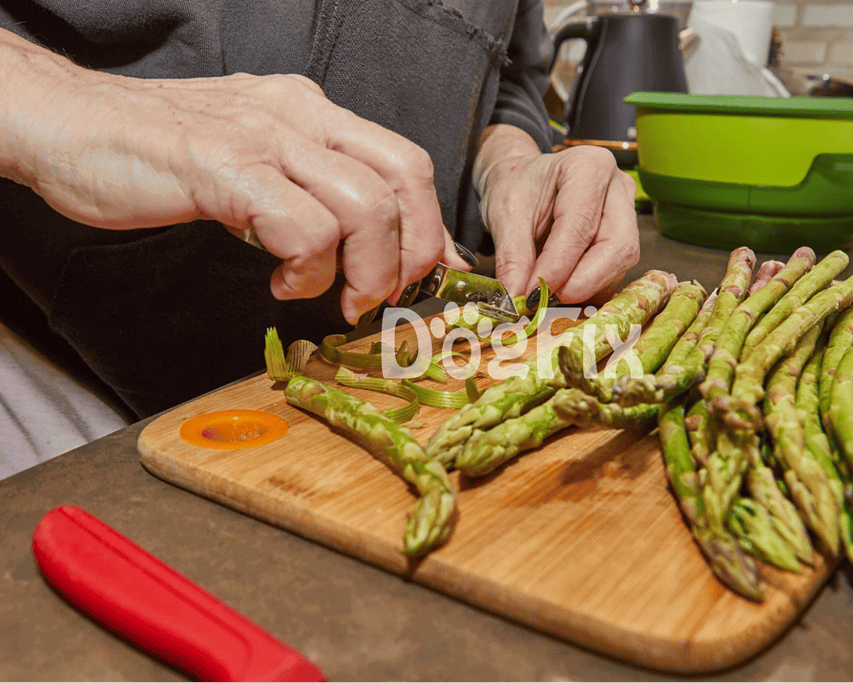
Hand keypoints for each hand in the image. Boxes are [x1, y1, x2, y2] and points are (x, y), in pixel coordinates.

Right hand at [0, 29, 467, 322]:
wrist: (66, 123)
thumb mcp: (256, 165)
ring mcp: (264, 139)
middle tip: (380, 295)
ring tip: (324, 294)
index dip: (430, 227)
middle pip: (406, 178)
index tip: (429, 276)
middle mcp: (299, 116)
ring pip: (366, 206)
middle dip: (410, 252)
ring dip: (363, 270)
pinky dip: (307, 270)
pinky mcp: (226, 170)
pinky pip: (304, 227)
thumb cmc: (158, 155)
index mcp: (311, 113)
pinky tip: (278, 282)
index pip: (405, 163)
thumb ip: (314, 194)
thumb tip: (370, 243)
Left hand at [474, 124, 640, 303]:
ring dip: (585, 288)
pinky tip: (560, 290)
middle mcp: (618, 188)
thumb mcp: (505, 215)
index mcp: (589, 166)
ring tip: (547, 295)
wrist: (523, 183)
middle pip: (617, 246)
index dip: (559, 265)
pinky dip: (587, 290)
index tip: (534, 292)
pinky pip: (614, 275)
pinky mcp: (623, 242)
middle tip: (547, 300)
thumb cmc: (517, 188)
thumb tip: (516, 297)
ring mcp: (626, 216)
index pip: (581, 224)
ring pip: (619, 265)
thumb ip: (513, 256)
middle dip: (584, 281)